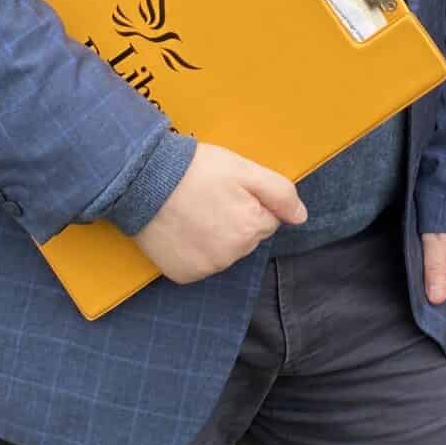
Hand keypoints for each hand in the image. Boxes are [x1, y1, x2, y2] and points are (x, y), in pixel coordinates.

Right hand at [134, 143, 305, 283]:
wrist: (143, 181)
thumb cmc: (196, 170)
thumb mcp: (245, 170)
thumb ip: (280, 193)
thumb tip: (302, 217)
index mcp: (251, 229)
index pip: (266, 219)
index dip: (250, 201)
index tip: (228, 189)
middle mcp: (231, 256)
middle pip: (246, 237)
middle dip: (234, 219)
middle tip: (209, 197)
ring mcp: (206, 268)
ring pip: (224, 252)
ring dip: (215, 235)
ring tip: (192, 210)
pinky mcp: (183, 275)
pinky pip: (200, 263)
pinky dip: (194, 249)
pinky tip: (181, 228)